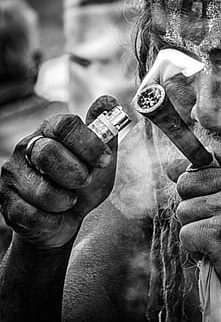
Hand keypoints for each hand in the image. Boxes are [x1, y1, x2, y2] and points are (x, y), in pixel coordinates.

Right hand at [0, 96, 117, 248]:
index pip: (65, 124)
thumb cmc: (84, 184)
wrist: (66, 219)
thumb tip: (108, 100)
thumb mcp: (100, 158)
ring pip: (43, 190)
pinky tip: (54, 216)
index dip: (89, 144)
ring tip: (68, 201)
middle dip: (76, 174)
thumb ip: (105, 131)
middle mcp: (27, 147)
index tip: (104, 160)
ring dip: (66, 202)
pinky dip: (54, 221)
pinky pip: (34, 216)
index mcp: (50, 131)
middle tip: (83, 182)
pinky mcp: (6, 202)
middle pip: (49, 152)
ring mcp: (12, 174)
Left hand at [172, 139, 220, 293]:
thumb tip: (169, 167)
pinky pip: (185, 234)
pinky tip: (218, 252)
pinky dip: (195, 248)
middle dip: (193, 204)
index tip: (213, 191)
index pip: (204, 152)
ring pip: (183, 210)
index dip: (199, 173)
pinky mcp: (219, 234)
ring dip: (195, 228)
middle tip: (220, 220)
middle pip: (185, 182)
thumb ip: (210, 172)